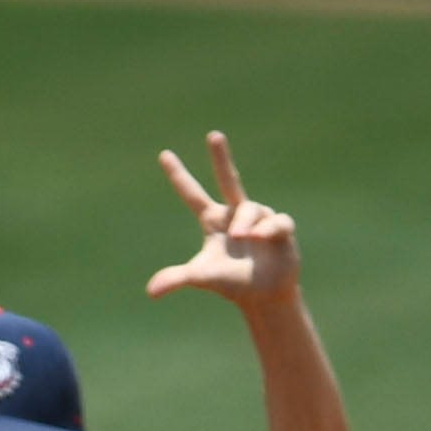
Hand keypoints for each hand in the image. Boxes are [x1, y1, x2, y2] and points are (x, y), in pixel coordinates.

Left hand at [146, 131, 299, 307]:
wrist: (263, 294)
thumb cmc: (230, 282)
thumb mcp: (201, 278)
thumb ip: (177, 280)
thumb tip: (150, 293)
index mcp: (212, 220)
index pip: (192, 194)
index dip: (178, 175)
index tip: (163, 155)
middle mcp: (235, 213)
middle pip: (228, 179)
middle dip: (221, 158)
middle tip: (213, 135)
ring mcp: (259, 217)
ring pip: (250, 210)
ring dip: (245, 223)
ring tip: (242, 237)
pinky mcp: (280, 227)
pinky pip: (275, 222)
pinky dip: (267, 229)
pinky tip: (261, 238)